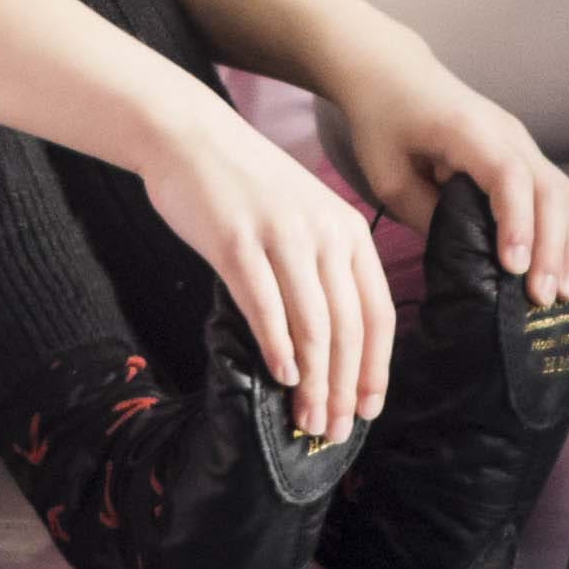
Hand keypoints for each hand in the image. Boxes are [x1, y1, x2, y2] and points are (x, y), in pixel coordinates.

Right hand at [140, 105, 396, 444]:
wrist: (190, 137)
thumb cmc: (245, 188)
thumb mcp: (302, 220)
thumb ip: (320, 272)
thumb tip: (326, 349)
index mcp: (349, 231)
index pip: (378, 313)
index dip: (376, 368)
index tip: (368, 409)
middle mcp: (325, 233)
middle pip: (348, 328)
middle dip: (344, 388)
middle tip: (334, 431)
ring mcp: (283, 236)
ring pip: (313, 325)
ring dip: (314, 382)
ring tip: (307, 421)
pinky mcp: (237, 241)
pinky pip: (265, 306)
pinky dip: (277, 347)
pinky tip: (280, 377)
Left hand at [315, 43, 568, 303]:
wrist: (395, 74)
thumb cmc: (384, 123)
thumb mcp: (387, 175)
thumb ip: (425, 213)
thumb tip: (466, 257)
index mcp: (469, 132)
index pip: (509, 177)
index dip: (517, 224)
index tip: (514, 269)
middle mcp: (508, 134)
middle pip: (549, 189)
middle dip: (552, 249)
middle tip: (543, 299)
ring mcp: (523, 142)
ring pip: (565, 193)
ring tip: (563, 294)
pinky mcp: (526, 153)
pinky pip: (563, 191)